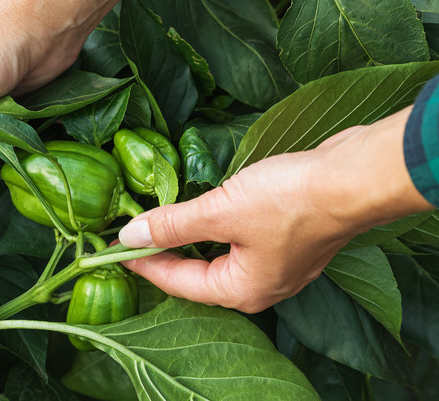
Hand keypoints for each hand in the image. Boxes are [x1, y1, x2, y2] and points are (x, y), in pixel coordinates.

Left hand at [118, 108, 433, 312]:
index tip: (112, 249)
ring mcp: (276, 263)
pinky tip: (201, 213)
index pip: (177, 282)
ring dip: (188, 239)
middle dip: (163, 255)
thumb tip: (131, 235)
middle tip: (131, 237)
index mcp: (242, 290)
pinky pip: (238, 241)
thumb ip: (173, 225)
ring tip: (159, 223)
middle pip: (197, 274)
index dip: (142, 263)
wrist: (354, 177)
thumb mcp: (220, 211)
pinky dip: (214, 229)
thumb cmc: (290, 201)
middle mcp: (260, 285)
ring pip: (218, 256)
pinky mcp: (286, 238)